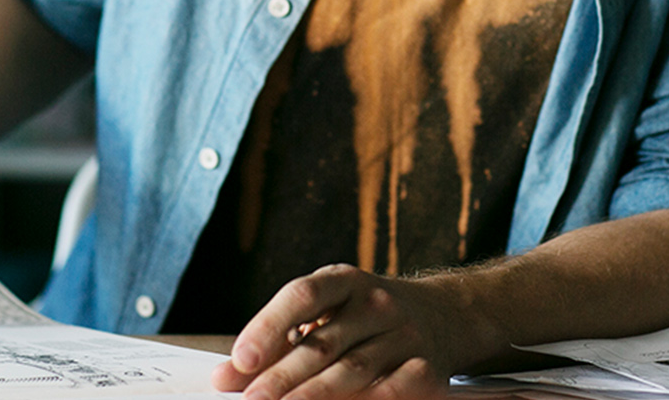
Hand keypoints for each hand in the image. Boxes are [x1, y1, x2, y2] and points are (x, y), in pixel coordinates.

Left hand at [212, 264, 494, 399]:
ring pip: (353, 370)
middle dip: (282, 377)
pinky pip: (394, 390)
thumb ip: (276, 342)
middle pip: (323, 343)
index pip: (302, 296)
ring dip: (313, 397)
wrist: (444, 314)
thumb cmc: (363, 317)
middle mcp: (376, 303)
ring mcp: (404, 335)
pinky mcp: (427, 367)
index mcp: (343, 280)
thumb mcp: (324, 313)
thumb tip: (224, 377)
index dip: (269, 327)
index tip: (241, 360)